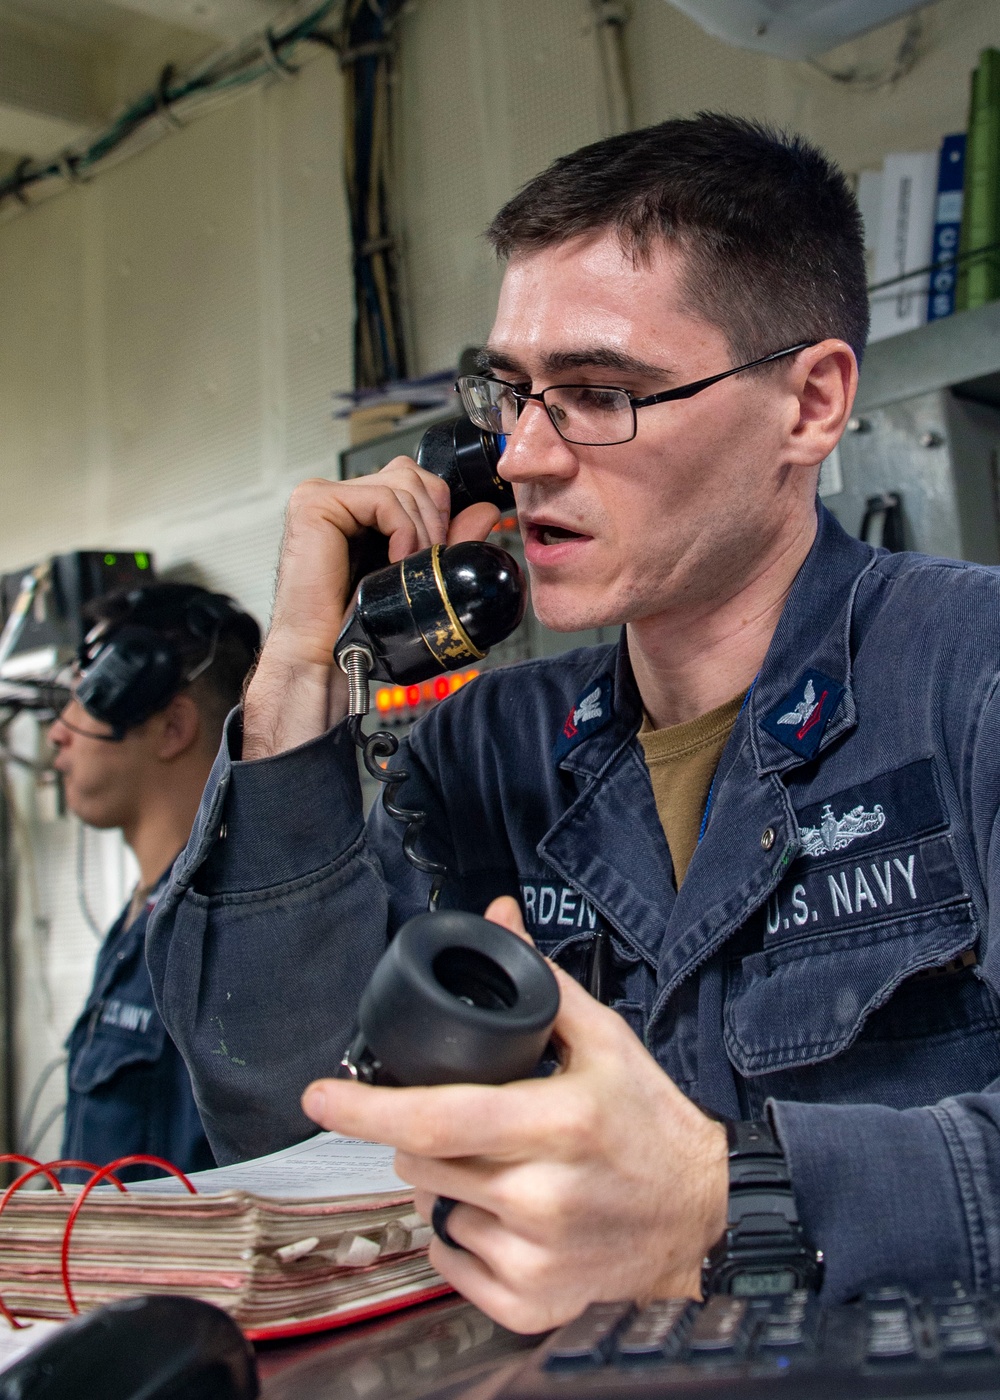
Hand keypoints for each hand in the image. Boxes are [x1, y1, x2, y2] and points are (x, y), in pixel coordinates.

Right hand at [243, 458, 499, 758]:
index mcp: (358, 508)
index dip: (438, 508)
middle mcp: (338, 496)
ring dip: (420, 529)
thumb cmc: (359, 623)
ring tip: (409, 566)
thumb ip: (448, 538)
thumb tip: (485, 511)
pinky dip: (403, 530)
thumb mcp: (416, 574)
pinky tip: (396, 561)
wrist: (325, 656)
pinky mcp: (315, 504)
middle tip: (429, 559)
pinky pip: (383, 499)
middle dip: (434, 516)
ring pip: (401, 483)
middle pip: (410, 473)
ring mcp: (322, 496)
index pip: (413, 479)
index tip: (440, 549)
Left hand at [301, 897, 727, 1333]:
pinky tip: (508, 1217)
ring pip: (433, 1211)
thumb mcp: (604, 1040)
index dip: (367, 1108)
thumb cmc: (649, 1121)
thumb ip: (540, 981)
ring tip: (502, 1170)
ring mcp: (536, 1256)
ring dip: (446, 1186)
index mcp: (560, 1121)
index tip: (317, 1097)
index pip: (437, 1117)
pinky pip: (452, 1261)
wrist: (703, 1217)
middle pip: (421, 1162)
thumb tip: (498, 915)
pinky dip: (462, 1237)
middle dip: (421, 1137)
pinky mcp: (531, 1302)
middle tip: (470, 1125)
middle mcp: (544, 1195)